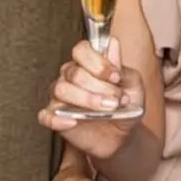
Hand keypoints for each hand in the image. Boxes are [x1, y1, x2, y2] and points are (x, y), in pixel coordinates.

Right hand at [37, 40, 145, 159]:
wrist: (122, 134)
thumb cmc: (125, 105)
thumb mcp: (133, 85)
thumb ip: (123, 67)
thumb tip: (112, 46)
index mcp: (87, 64)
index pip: (82, 50)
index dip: (98, 63)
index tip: (116, 77)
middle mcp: (70, 77)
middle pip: (74, 72)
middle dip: (99, 86)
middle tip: (117, 100)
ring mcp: (61, 97)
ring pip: (61, 90)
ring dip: (87, 100)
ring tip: (106, 109)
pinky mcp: (56, 118)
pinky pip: (46, 116)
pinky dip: (57, 118)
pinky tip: (74, 121)